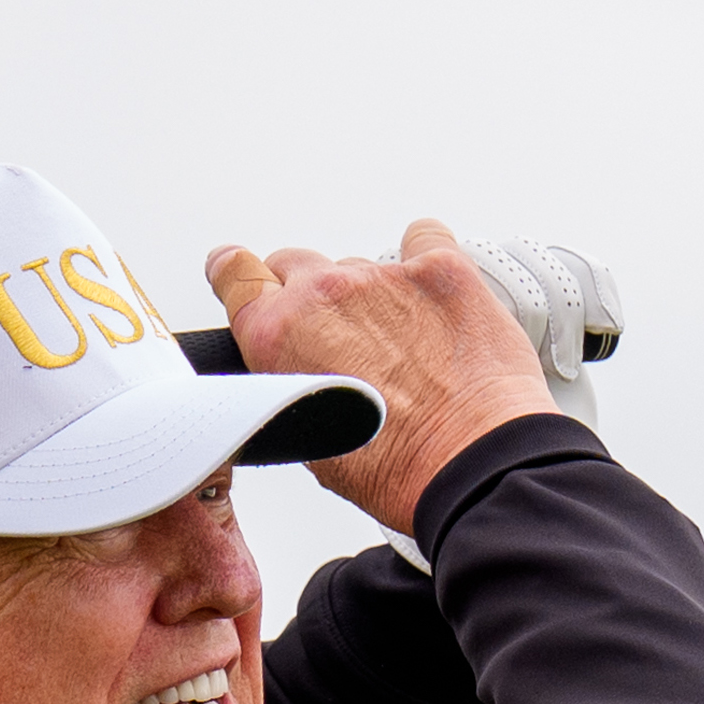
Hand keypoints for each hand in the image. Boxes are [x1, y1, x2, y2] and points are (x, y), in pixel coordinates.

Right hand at [204, 220, 553, 534]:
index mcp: (276, 334)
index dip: (236, 272)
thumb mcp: (304, 431)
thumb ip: (285, 378)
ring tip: (402, 340)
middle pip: (297, 264)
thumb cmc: (390, 464)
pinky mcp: (441, 269)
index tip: (237, 268)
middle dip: (307, 291)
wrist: (468, 460)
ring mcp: (383, 276)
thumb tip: (294, 370)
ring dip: (372, 293)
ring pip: (362, 265)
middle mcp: (323, 294)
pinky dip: (424, 260)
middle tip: (334, 327)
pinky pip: (424, 238)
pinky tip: (433, 296)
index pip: (235, 274)